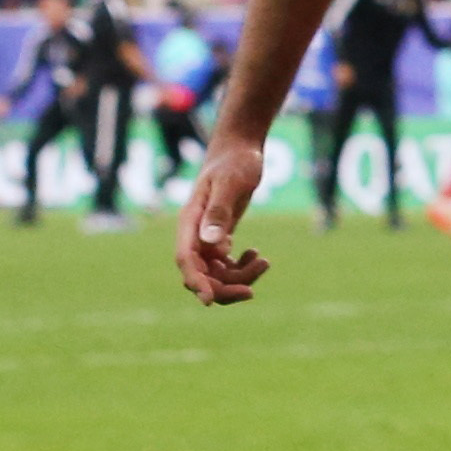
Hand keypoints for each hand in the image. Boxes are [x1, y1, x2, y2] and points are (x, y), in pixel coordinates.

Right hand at [178, 131, 271, 306]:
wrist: (241, 149)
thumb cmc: (236, 162)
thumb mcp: (231, 184)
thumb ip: (219, 212)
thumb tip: (211, 244)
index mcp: (189, 222)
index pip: (186, 260)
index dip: (195, 282)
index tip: (209, 300)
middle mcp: (194, 234)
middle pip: (200, 275)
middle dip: (223, 288)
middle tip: (251, 291)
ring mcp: (206, 238)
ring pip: (215, 274)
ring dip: (238, 277)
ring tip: (264, 262)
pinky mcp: (220, 237)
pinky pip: (225, 265)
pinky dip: (241, 268)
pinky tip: (258, 255)